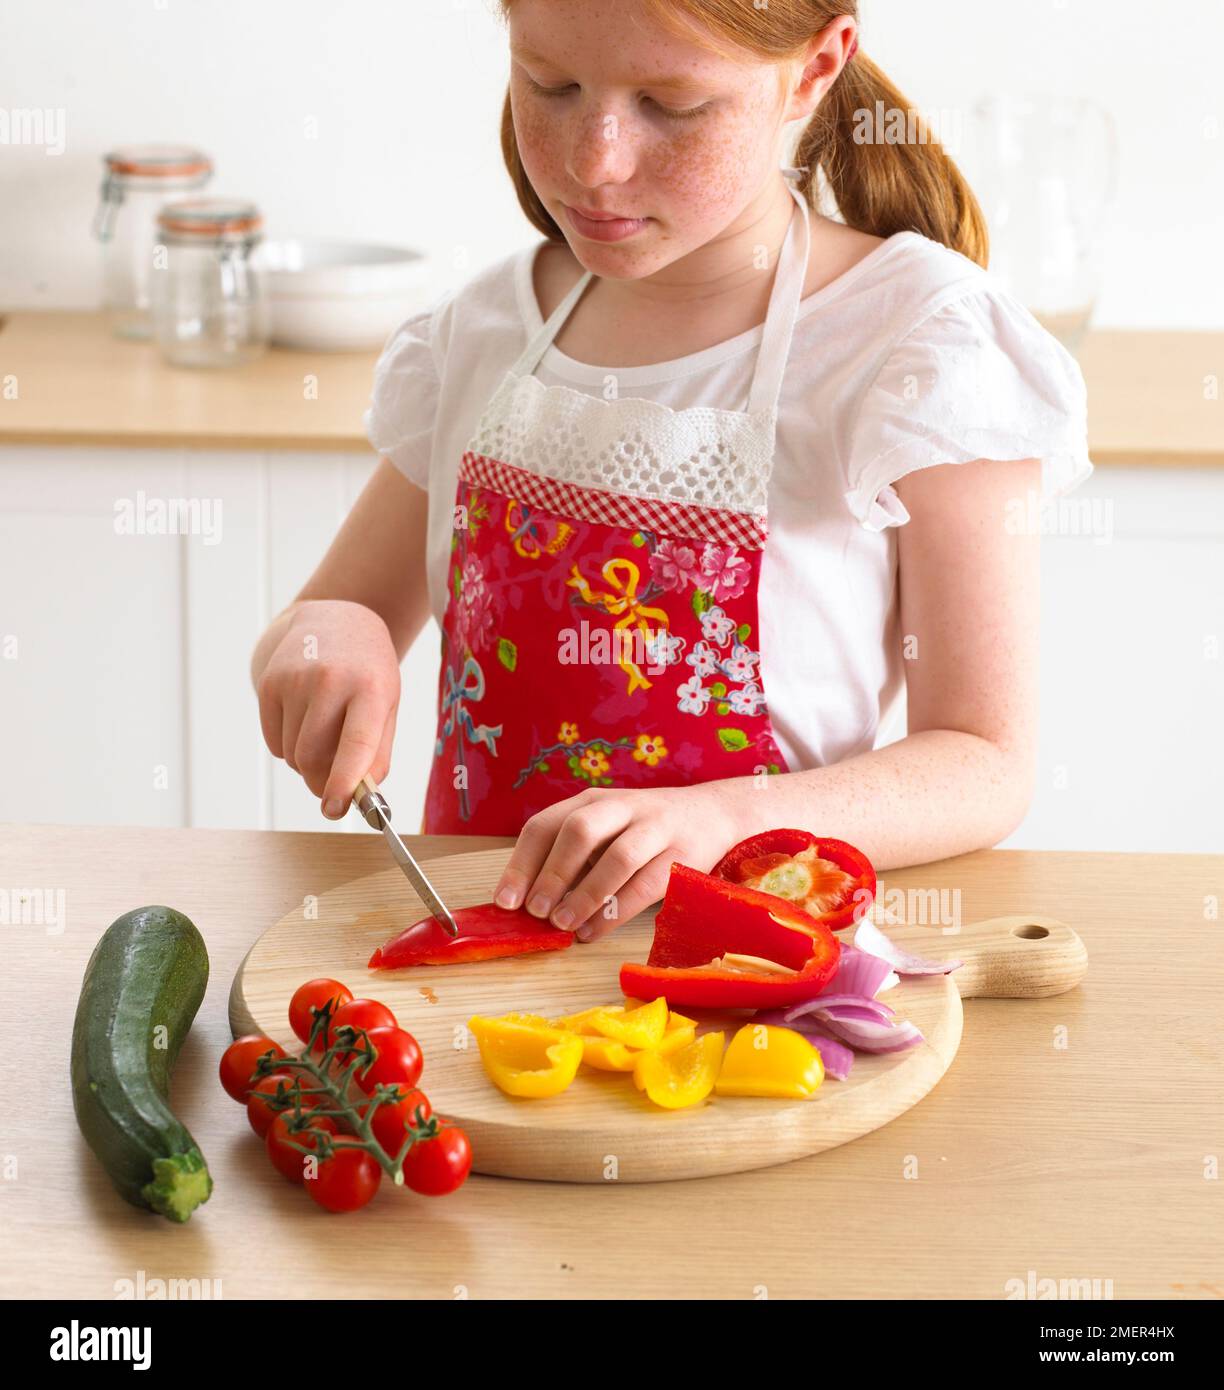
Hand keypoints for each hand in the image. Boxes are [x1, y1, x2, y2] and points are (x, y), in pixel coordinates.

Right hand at [255, 600, 400, 818]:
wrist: (334, 622)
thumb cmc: (368, 673)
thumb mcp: (387, 706)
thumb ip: (377, 754)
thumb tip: (359, 797)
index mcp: (371, 688)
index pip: (356, 745)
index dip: (344, 783)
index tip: (336, 809)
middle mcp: (331, 681)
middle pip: (315, 758)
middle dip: (322, 783)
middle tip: (332, 787)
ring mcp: (295, 680)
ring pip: (293, 755)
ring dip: (306, 764)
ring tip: (323, 736)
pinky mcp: (269, 683)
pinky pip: (273, 743)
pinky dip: (287, 748)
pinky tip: (304, 722)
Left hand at [491, 783, 748, 941]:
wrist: (713, 812)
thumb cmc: (643, 830)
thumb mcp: (605, 829)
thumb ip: (572, 857)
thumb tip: (527, 904)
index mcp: (590, 802)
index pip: (545, 825)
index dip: (522, 863)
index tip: (506, 901)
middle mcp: (619, 807)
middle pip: (579, 831)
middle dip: (553, 873)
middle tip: (536, 911)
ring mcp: (654, 827)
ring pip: (618, 857)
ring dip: (586, 894)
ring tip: (564, 924)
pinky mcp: (682, 852)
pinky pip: (647, 884)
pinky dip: (617, 911)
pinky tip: (595, 931)